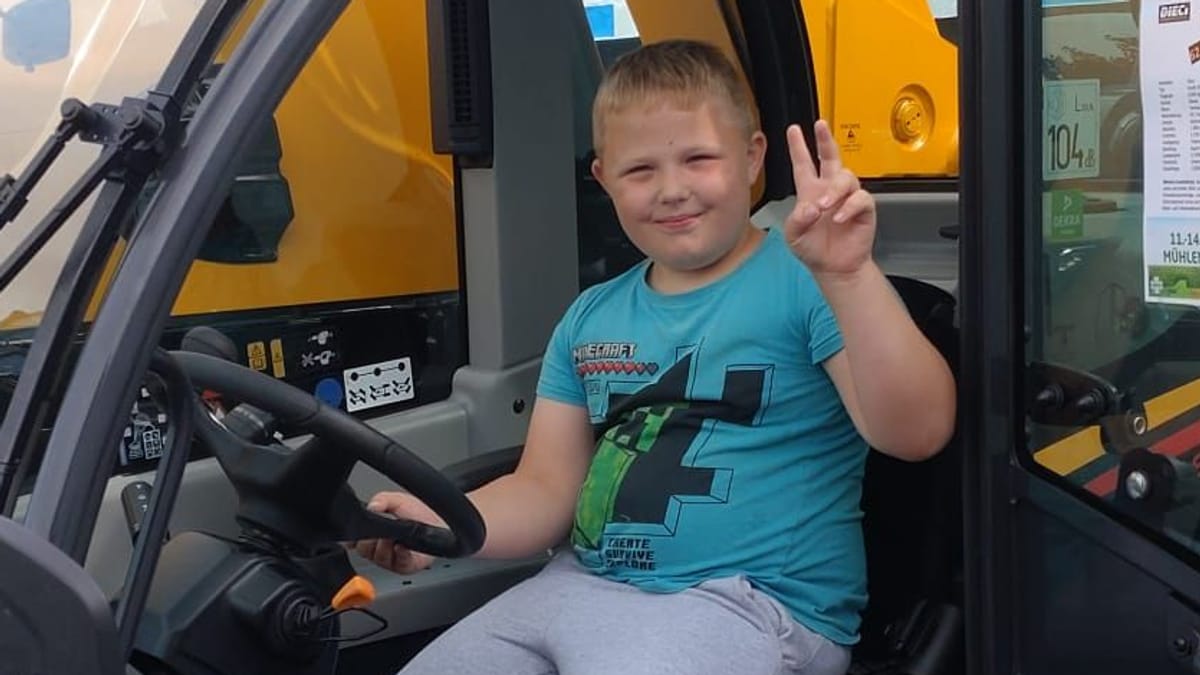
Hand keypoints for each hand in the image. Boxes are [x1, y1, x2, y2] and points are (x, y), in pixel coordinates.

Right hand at [349, 491, 442, 573]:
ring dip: (384, 546)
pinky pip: (398, 563)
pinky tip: (401, 546)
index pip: (354, 541)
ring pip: (378, 558)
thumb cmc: (419, 511)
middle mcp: (380, 548)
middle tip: (377, 532)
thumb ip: (381, 500)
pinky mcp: (406, 565)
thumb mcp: (396, 499)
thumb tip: (371, 506)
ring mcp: (392, 558)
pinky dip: (399, 554)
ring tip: (392, 536)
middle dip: (369, 540)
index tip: (357, 533)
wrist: (441, 519)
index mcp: (374, 534)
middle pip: (364, 550)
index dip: (353, 538)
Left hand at [783, 120, 876, 277]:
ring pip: (846, 177)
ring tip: (825, 206)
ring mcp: (847, 198)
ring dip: (835, 190)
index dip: (798, 147)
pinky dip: (849, 207)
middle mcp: (829, 190)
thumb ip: (797, 220)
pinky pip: (860, 199)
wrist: (834, 268)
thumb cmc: (814, 250)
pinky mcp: (863, 209)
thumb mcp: (794, 236)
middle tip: (820, 126)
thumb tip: (811, 206)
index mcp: (810, 192)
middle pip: (831, 158)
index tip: (793, 130)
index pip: (804, 164)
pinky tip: (839, 218)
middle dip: (825, 140)